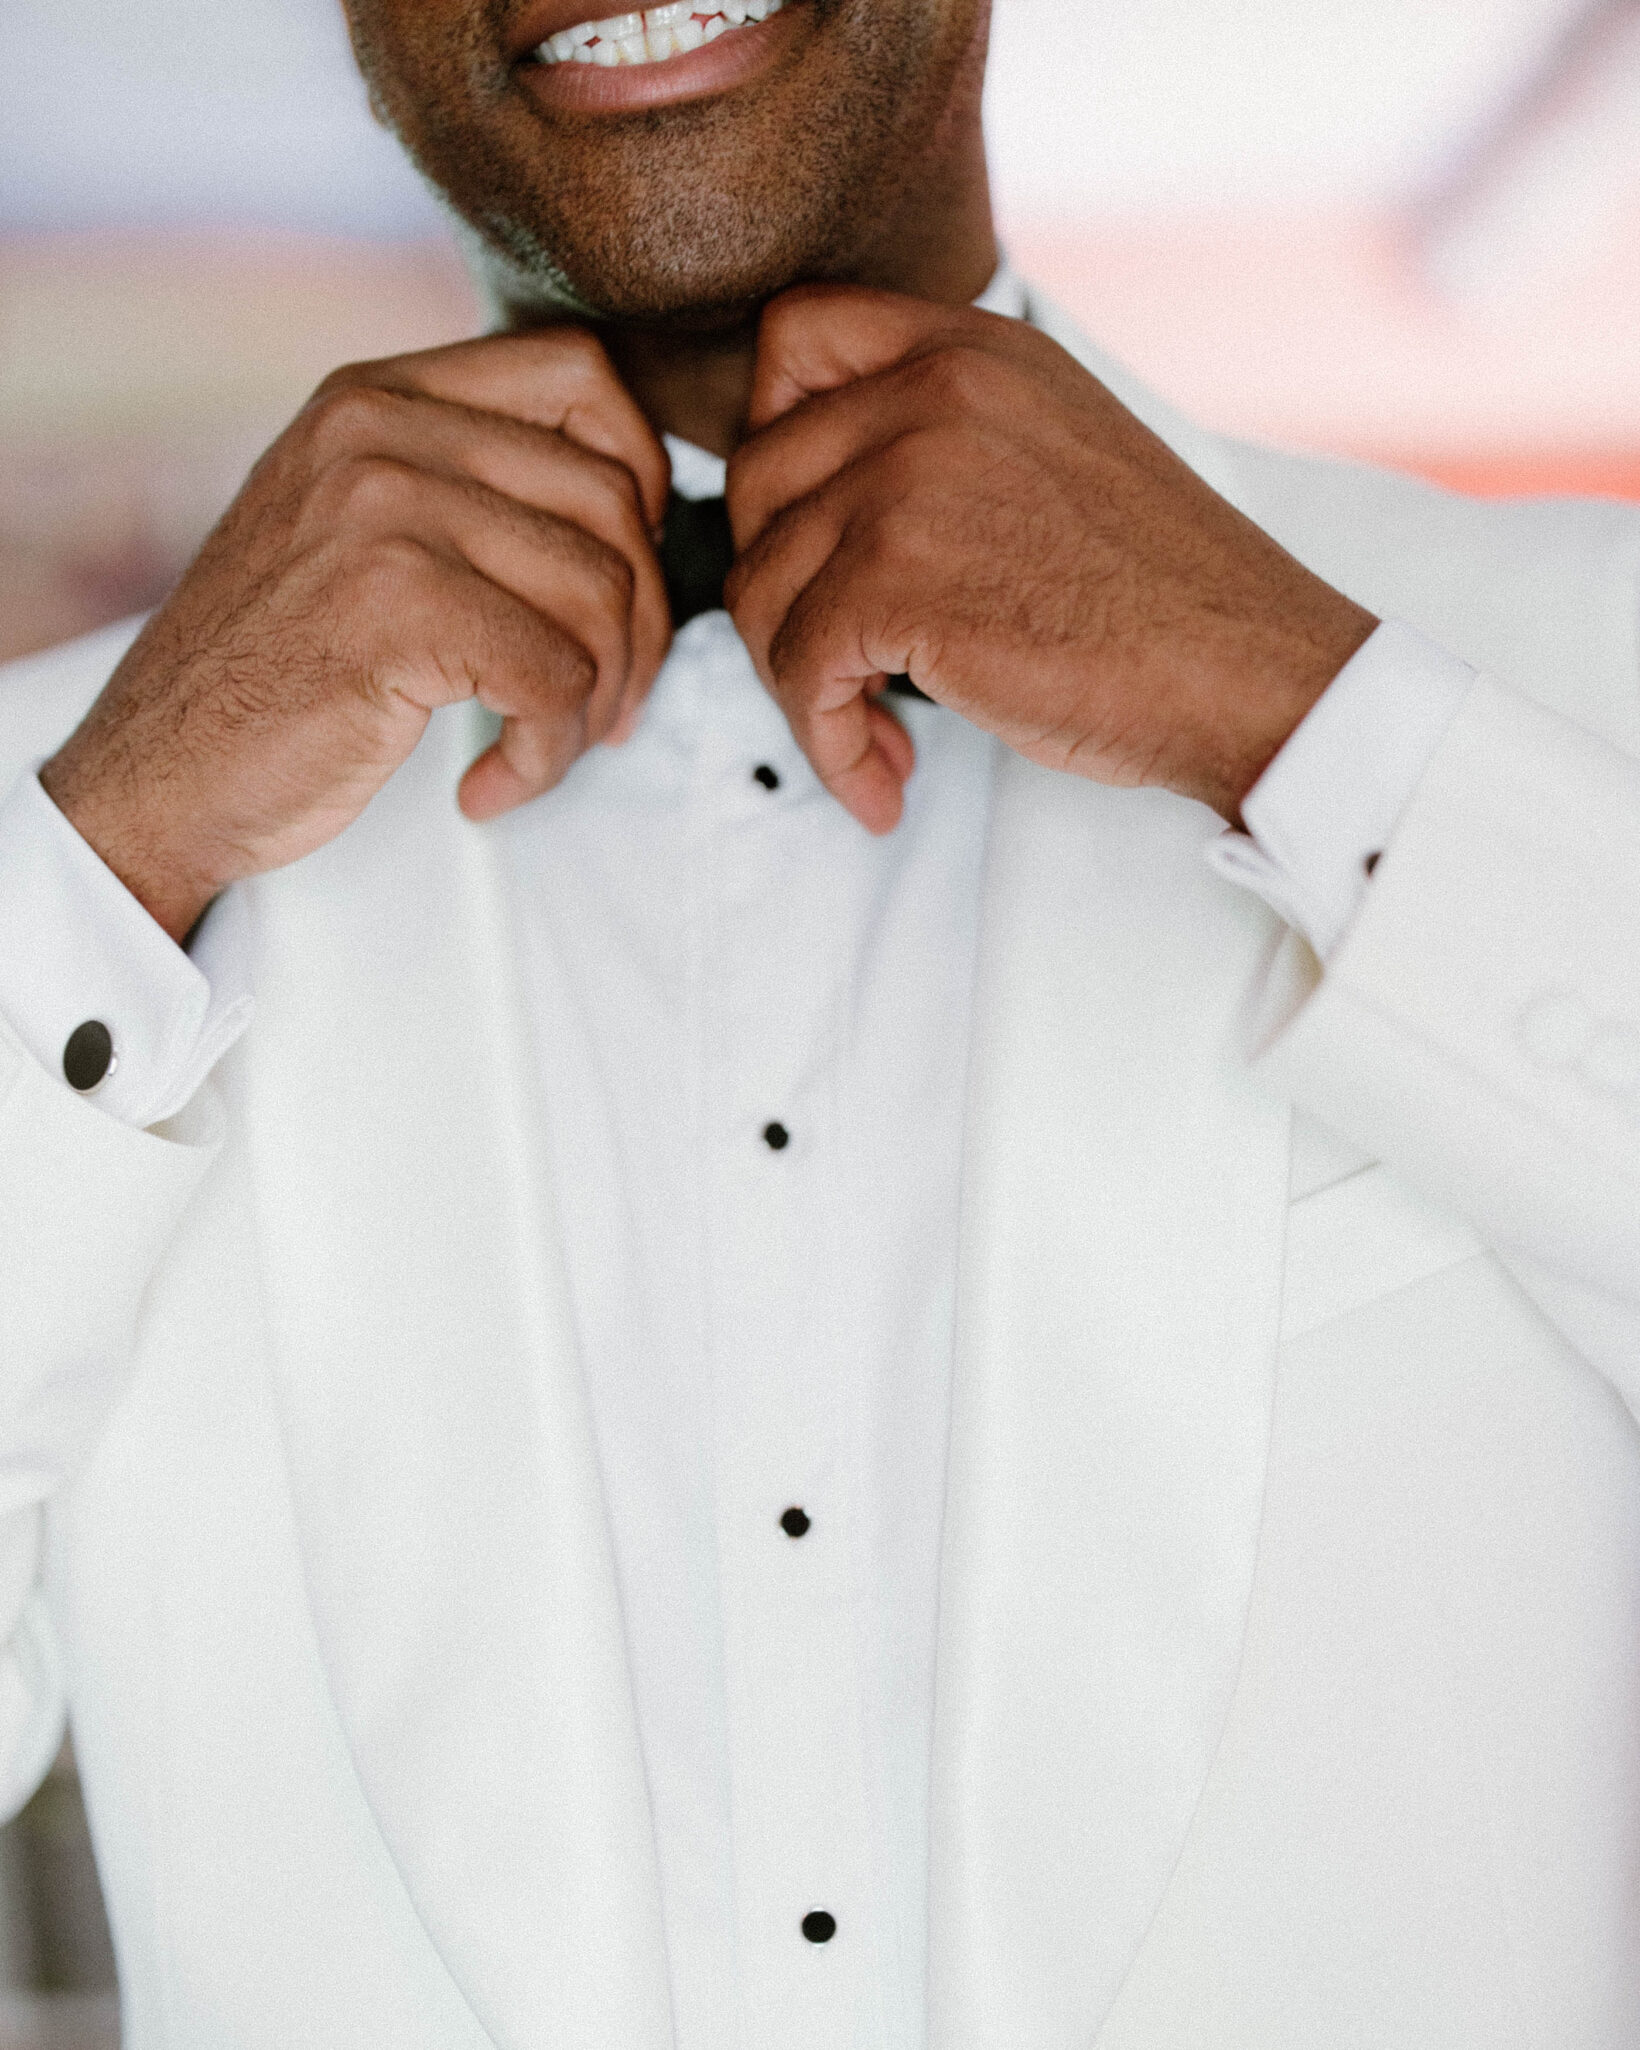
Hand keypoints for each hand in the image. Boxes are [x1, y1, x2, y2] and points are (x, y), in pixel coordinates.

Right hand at [42, 327, 671, 940]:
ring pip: (599, 594)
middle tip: (608, 708)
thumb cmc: (276, 670)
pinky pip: (555, 678)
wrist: (157, 773)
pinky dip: (546, 754)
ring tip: (542, 750)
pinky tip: (490, 785)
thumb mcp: (356, 534)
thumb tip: (642, 511)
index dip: (642, 476)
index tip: (623, 574)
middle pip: (612, 499)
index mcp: (377, 398)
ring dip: (596, 704)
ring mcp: (385, 512)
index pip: (581, 374)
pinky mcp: (395, 610)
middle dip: (639, 626)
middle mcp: (380, 432)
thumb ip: (465, 489)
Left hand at [725, 286, 1376, 833]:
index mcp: (973, 349)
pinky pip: (799, 670)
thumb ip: (947, 442)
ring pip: (763, 584)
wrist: (1248, 669)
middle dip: (780, 590)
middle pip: (758, 477)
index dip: (770, 435)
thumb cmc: (1164, 597)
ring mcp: (909, 478)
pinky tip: (883, 781)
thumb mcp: (1055, 454)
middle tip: (841, 667)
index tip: (803, 525)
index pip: (795, 336)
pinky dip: (828, 745)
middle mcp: (933, 390)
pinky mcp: (898, 579)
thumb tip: (824, 512)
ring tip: (873, 741)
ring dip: (803, 687)